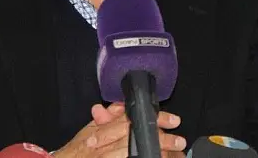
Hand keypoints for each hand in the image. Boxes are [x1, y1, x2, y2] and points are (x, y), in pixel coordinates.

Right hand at [52, 103, 185, 157]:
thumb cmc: (78, 150)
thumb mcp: (90, 130)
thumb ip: (107, 118)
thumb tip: (121, 105)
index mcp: (102, 132)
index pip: (132, 121)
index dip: (154, 120)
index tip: (172, 120)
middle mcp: (106, 147)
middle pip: (138, 139)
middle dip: (161, 140)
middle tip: (179, 141)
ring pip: (138, 154)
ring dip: (159, 155)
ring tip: (176, 156)